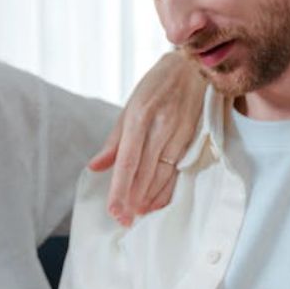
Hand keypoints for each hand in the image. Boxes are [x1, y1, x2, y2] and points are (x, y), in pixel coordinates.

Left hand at [88, 49, 204, 225]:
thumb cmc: (157, 85)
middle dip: (133, 201)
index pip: (128, 161)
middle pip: (145, 173)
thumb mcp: (131, 105)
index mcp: (140, 116)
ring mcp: (179, 134)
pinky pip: (176, 172)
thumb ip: (114, 140)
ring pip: (162, 175)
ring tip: (136, 216)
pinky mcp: (192, 140)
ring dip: (149, 199)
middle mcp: (161, 127)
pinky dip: (166, 190)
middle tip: (123, 221)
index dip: (120, 188)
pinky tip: (156, 203)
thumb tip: (95, 167)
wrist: (195, 67)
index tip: (113, 210)